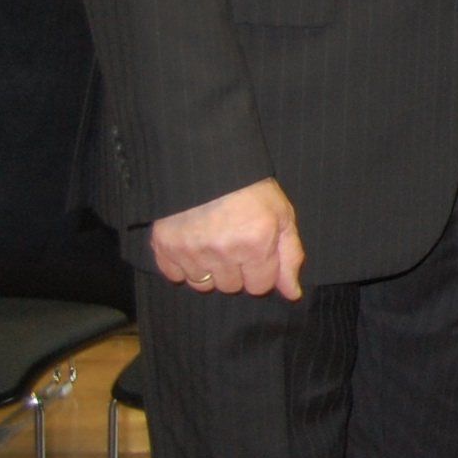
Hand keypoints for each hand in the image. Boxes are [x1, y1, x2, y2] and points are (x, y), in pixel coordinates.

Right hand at [149, 178, 305, 299]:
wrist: (208, 163)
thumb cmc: (250, 188)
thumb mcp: (282, 215)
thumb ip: (289, 256)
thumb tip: (292, 293)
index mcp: (255, 244)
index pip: (260, 286)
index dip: (261, 270)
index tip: (256, 252)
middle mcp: (223, 252)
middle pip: (231, 287)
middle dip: (236, 270)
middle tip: (233, 242)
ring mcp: (191, 251)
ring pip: (203, 284)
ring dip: (209, 269)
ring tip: (212, 243)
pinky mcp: (164, 246)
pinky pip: (174, 275)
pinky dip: (182, 265)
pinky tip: (192, 244)